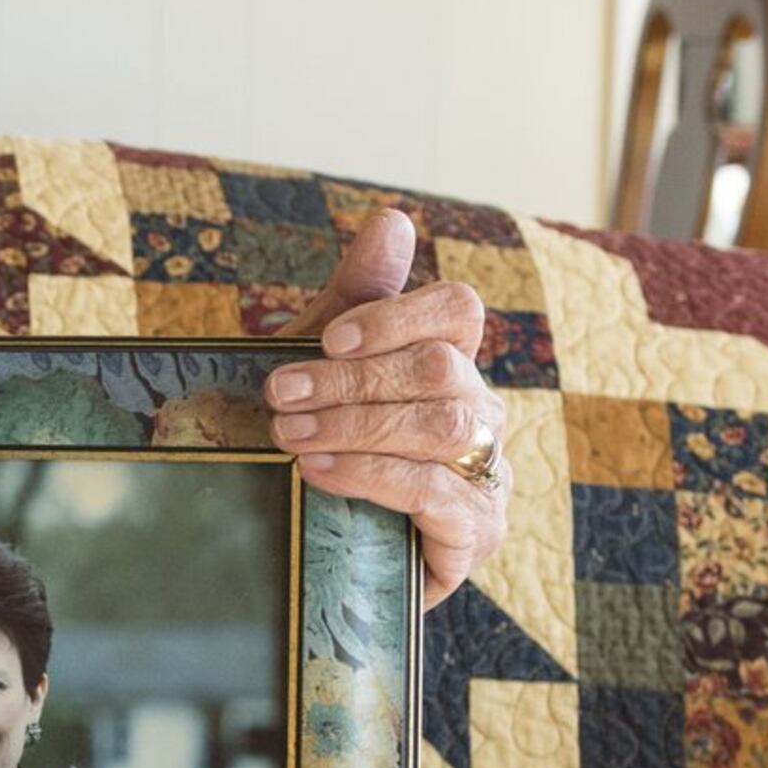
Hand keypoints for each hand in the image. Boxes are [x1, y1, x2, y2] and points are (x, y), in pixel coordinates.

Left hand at [271, 208, 506, 608]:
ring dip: (356, 425)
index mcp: (452, 363)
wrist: (316, 548)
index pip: (458, 311)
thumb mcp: (323, 368)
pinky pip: (436, 492)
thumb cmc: (324, 443)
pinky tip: (317, 473)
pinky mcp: (476, 532)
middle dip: (352, 379)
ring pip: (443, 426)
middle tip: (279, 394)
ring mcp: (487, 474)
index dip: (397, 317)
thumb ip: (356, 296)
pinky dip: (372, 476)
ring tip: (289, 434)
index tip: (329, 339)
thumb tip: (392, 219)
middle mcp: (482, 412)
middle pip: (440, 368)